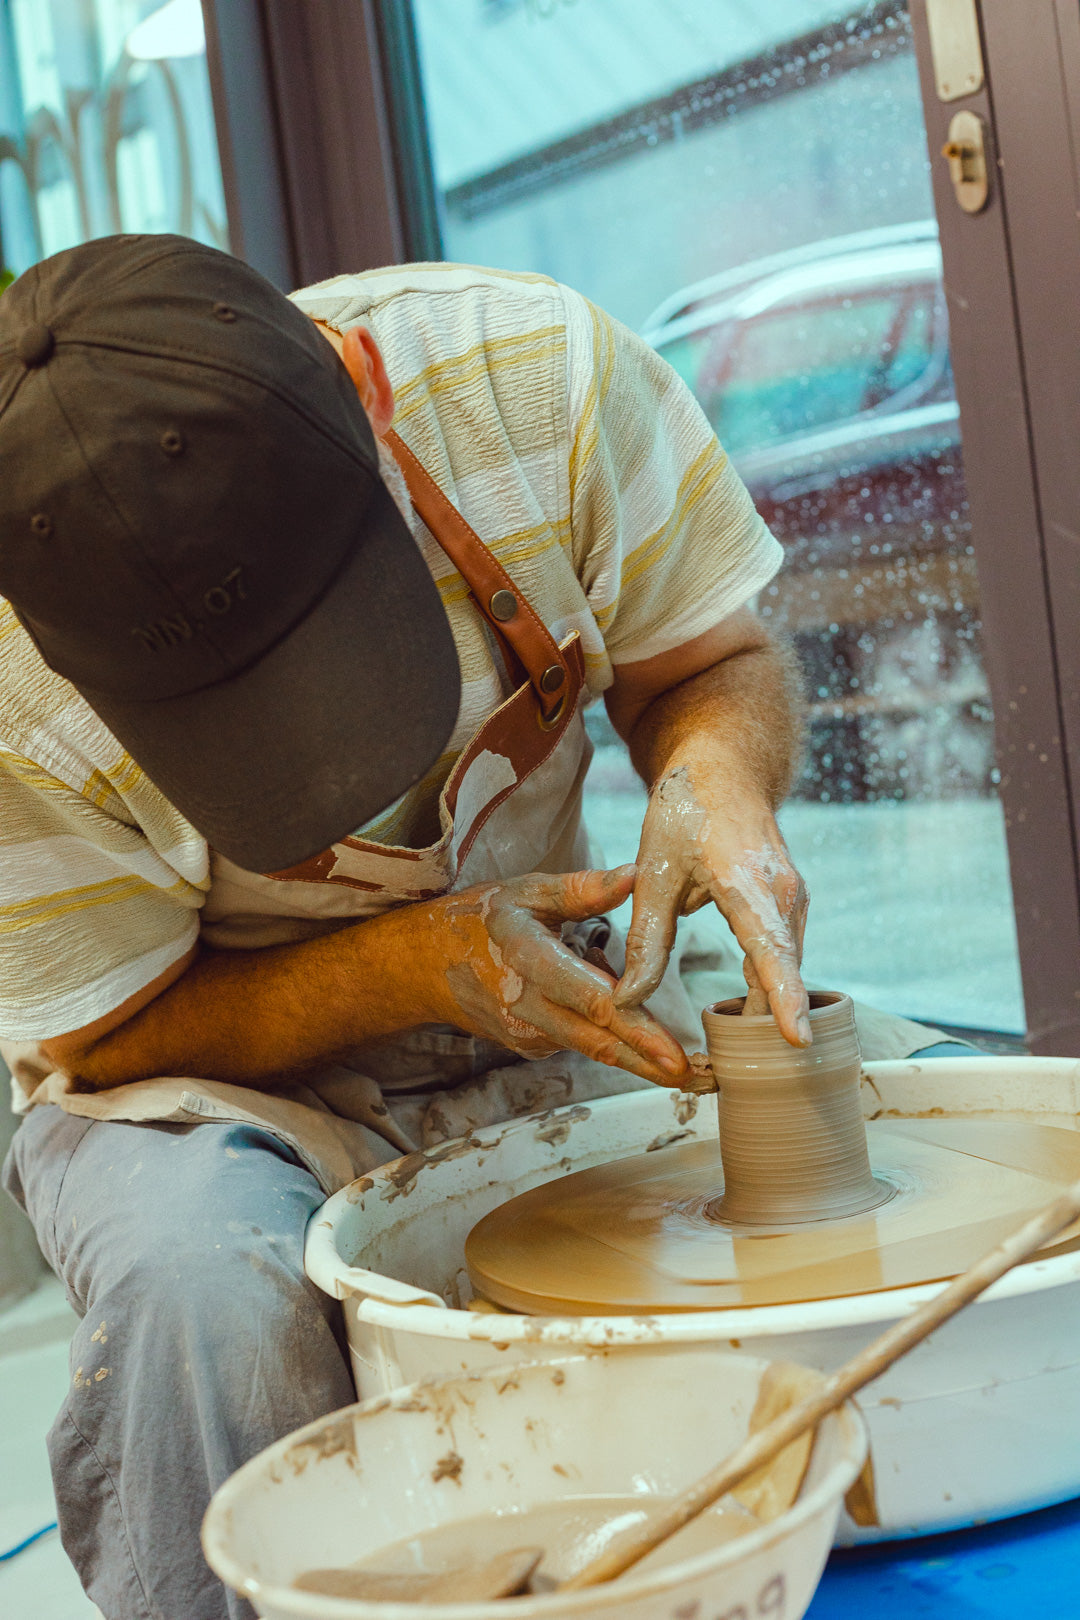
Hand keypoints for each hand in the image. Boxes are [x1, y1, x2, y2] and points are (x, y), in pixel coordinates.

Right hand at [424, 866, 688, 1084]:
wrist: (427, 965)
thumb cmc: (485, 919)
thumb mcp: (529, 891)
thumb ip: (584, 888)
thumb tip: (636, 873)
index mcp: (530, 959)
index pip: (592, 1003)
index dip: (637, 1032)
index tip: (677, 1056)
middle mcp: (527, 1005)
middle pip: (600, 1041)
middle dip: (652, 1063)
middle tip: (702, 1078)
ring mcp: (526, 1033)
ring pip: (593, 1047)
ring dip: (638, 1054)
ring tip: (680, 1061)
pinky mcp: (529, 1045)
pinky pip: (579, 1040)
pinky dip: (606, 1032)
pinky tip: (611, 1010)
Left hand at [613, 765, 810, 1045]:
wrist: (725, 770)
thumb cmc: (685, 812)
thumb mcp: (653, 873)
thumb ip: (647, 940)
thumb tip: (627, 1001)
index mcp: (745, 880)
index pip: (771, 948)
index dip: (784, 996)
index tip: (798, 1038)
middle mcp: (782, 892)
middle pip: (784, 969)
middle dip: (774, 1019)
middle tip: (752, 1069)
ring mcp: (793, 898)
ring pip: (785, 964)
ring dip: (771, 1003)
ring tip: (751, 1052)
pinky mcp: (791, 903)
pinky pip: (784, 952)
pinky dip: (770, 981)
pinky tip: (754, 1013)